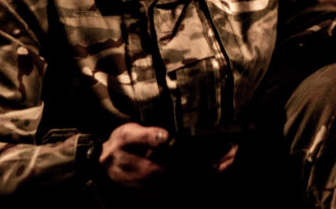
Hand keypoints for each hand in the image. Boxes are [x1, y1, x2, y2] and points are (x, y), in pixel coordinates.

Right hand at [100, 123, 239, 190]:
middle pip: (200, 179)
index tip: (231, 147)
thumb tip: (165, 136)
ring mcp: (162, 195)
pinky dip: (202, 185)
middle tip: (236, 152)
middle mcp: (163, 186)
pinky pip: (187, 194)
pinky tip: (211, 174)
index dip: (215, 159)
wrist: (99, 174)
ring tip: (229, 161)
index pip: (195, 166)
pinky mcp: (161, 199)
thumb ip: (145, 135)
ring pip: (196, 188)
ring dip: (214, 176)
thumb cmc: (115, 150)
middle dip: (220, 167)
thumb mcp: (125, 136)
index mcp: (157, 170)